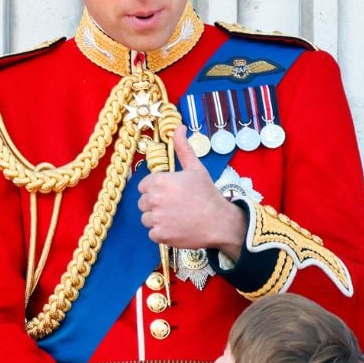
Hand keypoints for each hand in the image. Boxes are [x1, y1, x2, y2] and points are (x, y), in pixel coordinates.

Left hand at [137, 128, 246, 258]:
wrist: (219, 221)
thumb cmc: (207, 194)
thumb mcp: (195, 168)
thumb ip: (182, 148)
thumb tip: (179, 127)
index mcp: (159, 181)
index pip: (144, 186)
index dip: (157, 190)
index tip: (172, 194)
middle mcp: (154, 199)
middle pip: (144, 203)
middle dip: (156, 205)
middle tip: (176, 206)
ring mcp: (156, 218)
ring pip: (146, 218)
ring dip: (158, 219)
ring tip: (177, 217)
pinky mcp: (159, 235)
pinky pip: (152, 233)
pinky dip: (163, 233)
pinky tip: (177, 228)